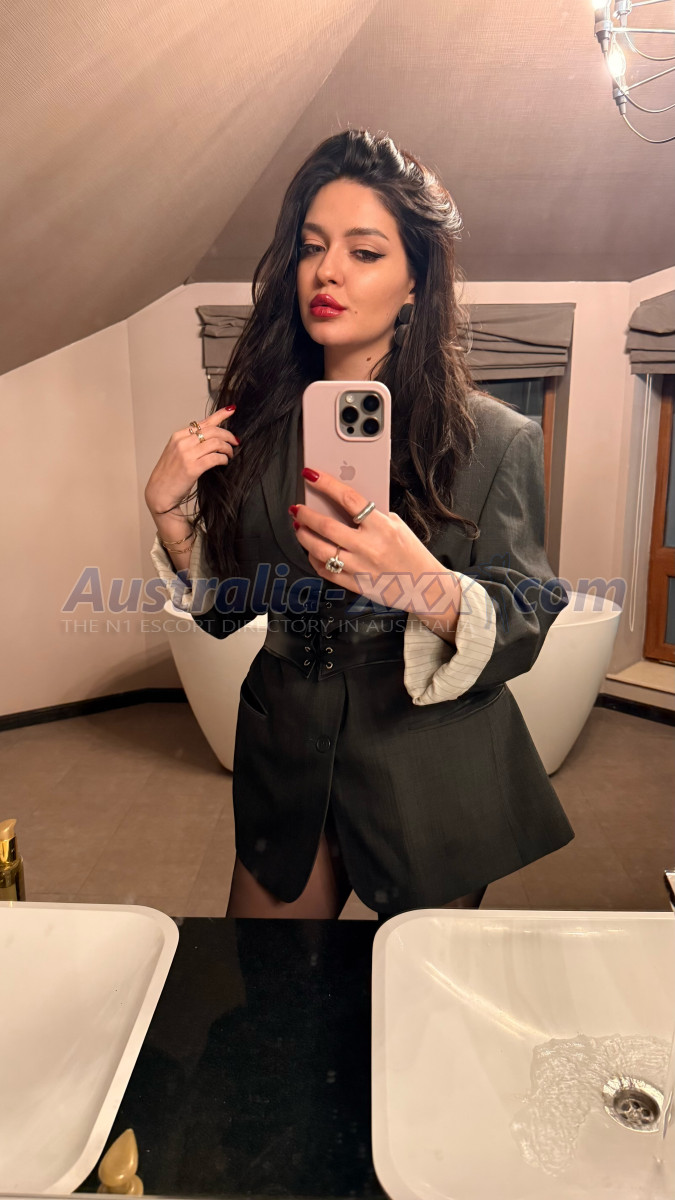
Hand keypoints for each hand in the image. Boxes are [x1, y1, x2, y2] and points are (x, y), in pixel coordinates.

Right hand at [144, 405, 239, 514]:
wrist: (159, 493)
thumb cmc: (169, 475)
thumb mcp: (176, 453)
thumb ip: (190, 443)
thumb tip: (211, 438)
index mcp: (178, 436)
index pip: (203, 422)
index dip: (220, 415)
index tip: (231, 410)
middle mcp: (182, 442)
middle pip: (213, 431)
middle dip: (228, 435)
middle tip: (235, 442)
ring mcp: (187, 455)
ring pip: (216, 443)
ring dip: (228, 448)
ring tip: (230, 454)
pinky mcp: (193, 468)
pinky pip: (215, 458)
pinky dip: (223, 459)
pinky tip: (224, 462)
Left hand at [293, 467, 457, 617]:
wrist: (425, 585)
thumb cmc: (411, 553)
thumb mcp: (397, 525)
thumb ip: (372, 515)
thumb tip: (343, 503)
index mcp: (382, 527)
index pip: (348, 499)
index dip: (326, 484)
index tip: (312, 475)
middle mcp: (369, 547)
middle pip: (327, 526)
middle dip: (306, 514)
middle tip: (298, 508)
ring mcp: (360, 567)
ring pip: (320, 550)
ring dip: (303, 536)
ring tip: (299, 527)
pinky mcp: (355, 584)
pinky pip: (325, 571)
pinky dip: (314, 558)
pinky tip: (311, 551)